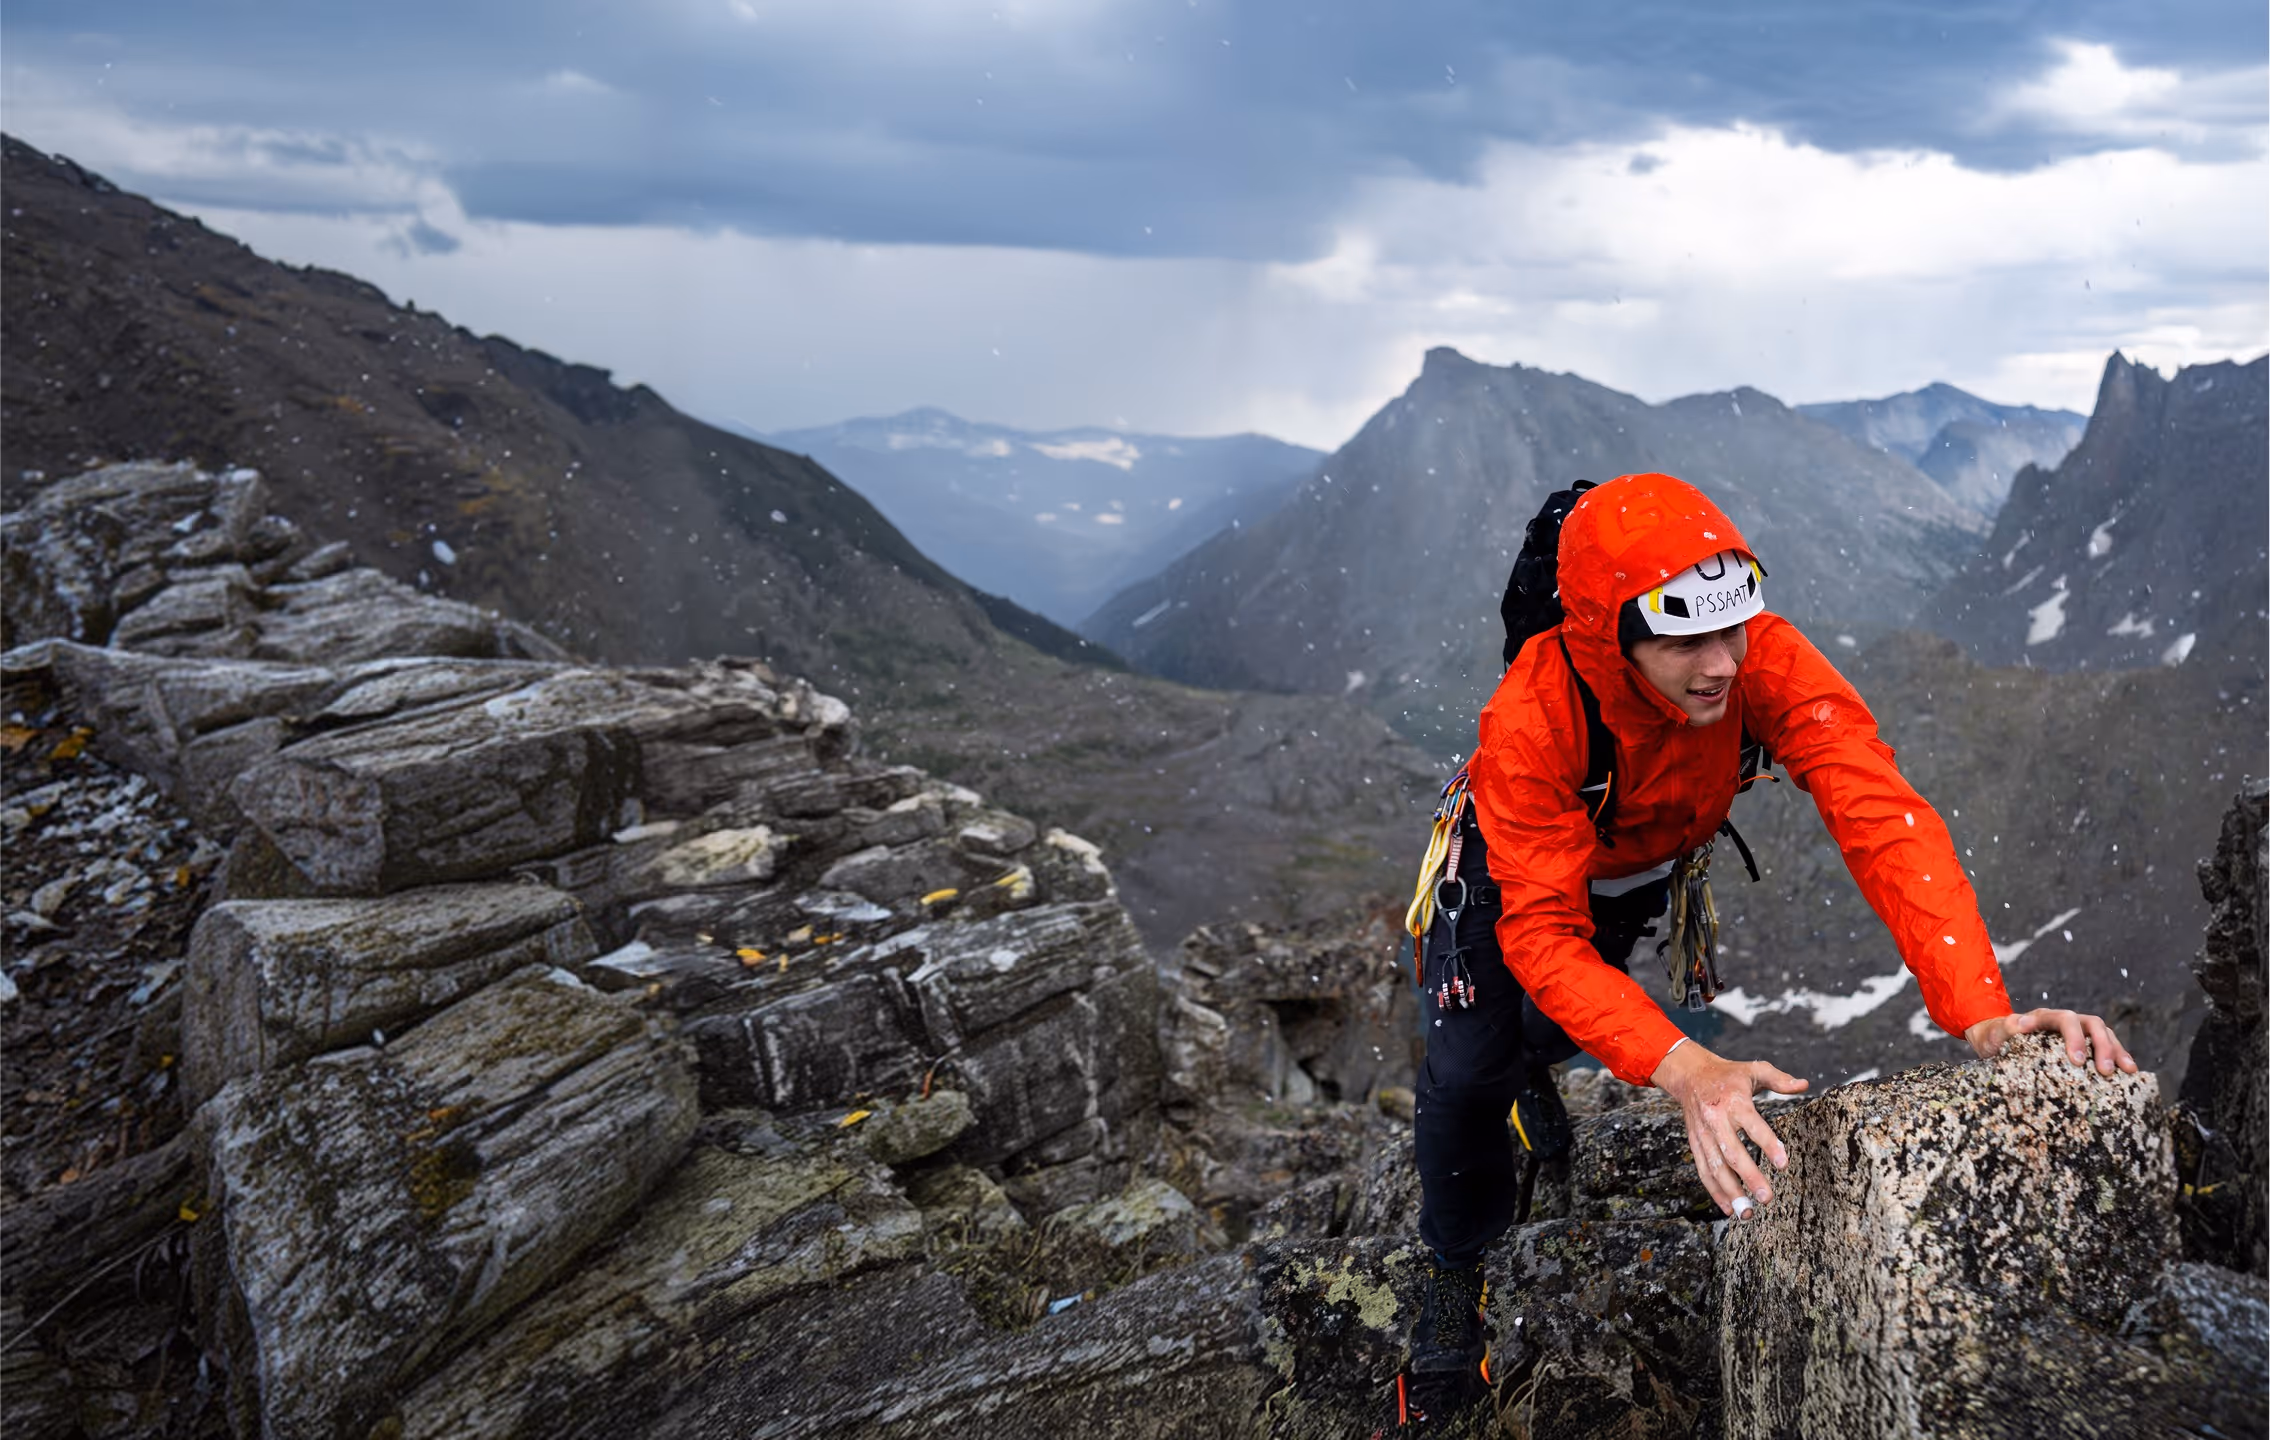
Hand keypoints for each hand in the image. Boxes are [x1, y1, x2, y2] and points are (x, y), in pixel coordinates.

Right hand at [1650, 1040, 1809, 1217]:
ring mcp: (1703, 1134)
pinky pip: (1704, 1170)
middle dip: (1749, 1177)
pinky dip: (1714, 1191)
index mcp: (1733, 1101)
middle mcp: (1716, 1119)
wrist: (1689, 1075)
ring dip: (1731, 1191)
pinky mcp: (1695, 1144)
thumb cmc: (1727, 1075)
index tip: (1783, 1164)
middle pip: (1732, 1152)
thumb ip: (1779, 1079)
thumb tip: (1805, 1085)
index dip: (1768, 1144)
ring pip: (1715, 1167)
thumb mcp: (1753, 1070)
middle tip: (1766, 1198)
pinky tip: (1729, 1208)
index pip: (1753, 1125)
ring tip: (1748, 1213)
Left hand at [1964, 1008, 2137, 1075]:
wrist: (1995, 1042)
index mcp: (2045, 1017)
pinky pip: (2105, 1047)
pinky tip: (2128, 1072)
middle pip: (2092, 1025)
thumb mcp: (1994, 1033)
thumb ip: (2004, 1028)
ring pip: (2104, 1034)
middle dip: (2102, 1046)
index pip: (2065, 1019)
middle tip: (2104, 1071)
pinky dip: (2117, 1057)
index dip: (2074, 1036)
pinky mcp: (2083, 1046)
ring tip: (2127, 1070)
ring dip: (2117, 1050)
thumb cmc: (1995, 1038)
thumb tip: (2019, 1023)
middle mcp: (2065, 1021)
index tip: (2077, 1060)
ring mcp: (2077, 1033)